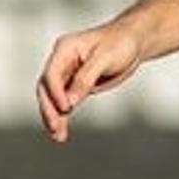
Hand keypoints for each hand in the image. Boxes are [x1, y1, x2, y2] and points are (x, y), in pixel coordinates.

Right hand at [35, 22, 144, 143]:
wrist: (131, 43)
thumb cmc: (119, 44)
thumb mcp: (105, 59)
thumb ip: (85, 79)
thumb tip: (70, 101)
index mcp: (65, 48)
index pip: (52, 73)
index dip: (55, 93)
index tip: (66, 108)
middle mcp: (62, 61)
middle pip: (47, 88)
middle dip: (49, 108)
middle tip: (55, 127)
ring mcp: (67, 74)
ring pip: (52, 98)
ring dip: (53, 116)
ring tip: (58, 136)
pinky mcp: (74, 85)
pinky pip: (64, 102)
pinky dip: (62, 117)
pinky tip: (61, 131)